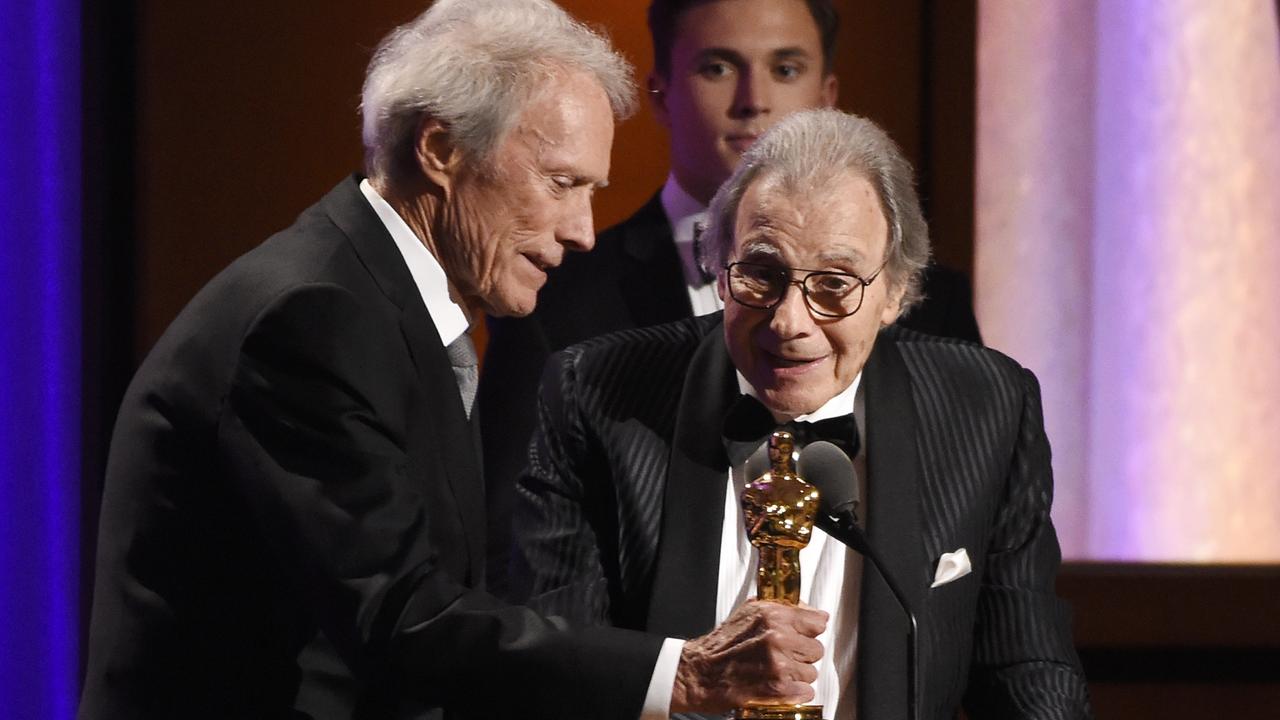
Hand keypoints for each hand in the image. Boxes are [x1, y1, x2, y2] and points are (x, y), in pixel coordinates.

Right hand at [670, 600, 826, 713]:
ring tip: (775, 671)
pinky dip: (794, 693)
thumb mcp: (749, 612)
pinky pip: (806, 692)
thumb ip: (783, 608)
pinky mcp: (778, 689)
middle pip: (816, 649)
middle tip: (784, 656)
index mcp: (773, 615)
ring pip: (811, 672)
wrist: (699, 673)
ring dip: (797, 675)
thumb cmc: (721, 644)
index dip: (810, 631)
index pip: (818, 622)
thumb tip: (815, 613)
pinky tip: (777, 685)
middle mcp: (778, 638)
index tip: (804, 635)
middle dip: (802, 654)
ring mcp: (779, 665)